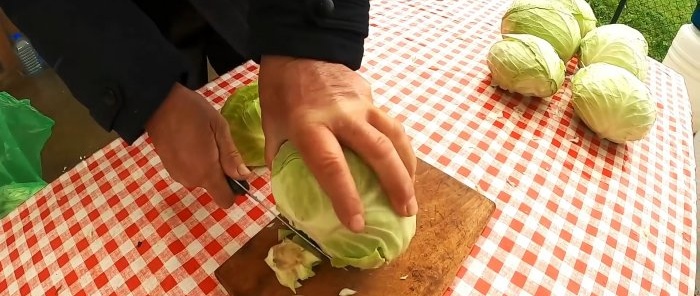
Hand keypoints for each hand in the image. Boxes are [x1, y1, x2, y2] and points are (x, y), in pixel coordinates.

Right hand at [146, 83, 251, 207]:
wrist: (157, 103)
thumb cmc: (193, 112)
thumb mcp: (219, 128)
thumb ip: (231, 156)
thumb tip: (244, 176)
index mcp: (206, 172)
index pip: (226, 200)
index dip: (235, 189)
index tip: (235, 171)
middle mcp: (190, 180)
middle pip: (214, 188)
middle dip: (221, 172)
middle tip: (218, 145)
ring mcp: (177, 175)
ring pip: (202, 180)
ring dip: (207, 166)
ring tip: (203, 141)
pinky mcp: (169, 168)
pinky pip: (190, 173)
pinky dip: (194, 163)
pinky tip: (191, 142)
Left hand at [258, 56, 417, 232]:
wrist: (297, 49)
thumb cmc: (281, 93)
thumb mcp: (272, 128)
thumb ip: (283, 161)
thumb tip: (293, 194)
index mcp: (309, 125)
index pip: (331, 166)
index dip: (346, 197)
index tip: (357, 223)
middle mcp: (341, 115)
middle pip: (378, 151)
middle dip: (396, 185)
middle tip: (405, 212)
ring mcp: (361, 103)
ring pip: (395, 136)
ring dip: (408, 169)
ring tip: (412, 196)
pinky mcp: (372, 97)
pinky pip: (392, 126)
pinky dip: (402, 150)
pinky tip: (405, 169)